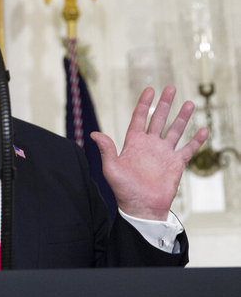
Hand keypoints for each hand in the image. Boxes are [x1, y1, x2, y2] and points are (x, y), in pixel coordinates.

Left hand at [91, 86, 207, 220]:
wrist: (142, 208)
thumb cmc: (124, 190)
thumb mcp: (111, 169)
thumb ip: (107, 150)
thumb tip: (94, 134)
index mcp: (133, 143)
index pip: (140, 118)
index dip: (144, 104)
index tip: (150, 90)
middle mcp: (149, 145)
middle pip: (159, 119)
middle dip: (165, 104)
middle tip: (171, 88)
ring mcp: (163, 153)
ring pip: (175, 130)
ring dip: (182, 117)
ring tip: (189, 103)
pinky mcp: (176, 164)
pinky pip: (188, 149)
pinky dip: (196, 140)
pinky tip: (202, 129)